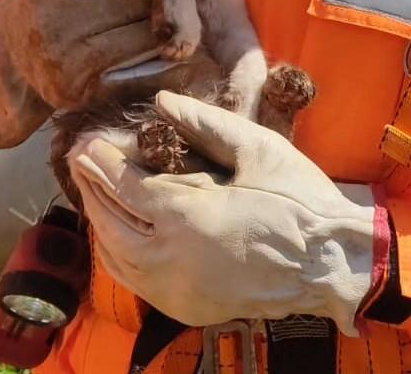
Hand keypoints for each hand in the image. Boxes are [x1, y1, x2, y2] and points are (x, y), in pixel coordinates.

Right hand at [0, 0, 221, 147]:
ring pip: (149, 33)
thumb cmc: (39, 0)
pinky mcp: (90, 94)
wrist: (8, 65)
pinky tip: (178, 44)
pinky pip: (150, 72)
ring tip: (178, 10)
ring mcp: (72, 64)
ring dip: (171, 21)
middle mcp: (54, 25)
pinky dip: (171, 58)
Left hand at [69, 91, 376, 334]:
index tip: (85, 143)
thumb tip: (163, 103)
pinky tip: (116, 233)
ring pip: (116, 257)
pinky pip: (134, 281)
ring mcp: (177, 291)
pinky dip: (116, 254)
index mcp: (189, 217)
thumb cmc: (297, 200)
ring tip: (91, 191)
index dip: (102, 163)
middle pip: (111, 222)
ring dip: (99, 221)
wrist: (331, 263)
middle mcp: (172, 260)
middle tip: (79, 159)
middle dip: (91, 188)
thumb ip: (206, 124)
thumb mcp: (257, 149)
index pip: (127, 187)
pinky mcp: (186, 308)